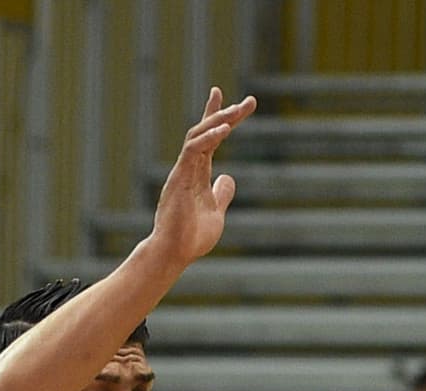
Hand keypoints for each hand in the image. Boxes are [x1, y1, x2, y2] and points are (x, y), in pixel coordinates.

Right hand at [150, 87, 256, 268]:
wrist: (174, 253)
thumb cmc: (192, 237)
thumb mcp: (216, 213)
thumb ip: (222, 194)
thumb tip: (228, 178)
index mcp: (199, 172)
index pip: (212, 139)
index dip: (224, 119)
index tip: (242, 105)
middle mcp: (190, 166)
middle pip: (207, 130)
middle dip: (226, 112)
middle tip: (251, 102)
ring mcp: (183, 170)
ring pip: (198, 134)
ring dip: (218, 120)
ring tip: (237, 112)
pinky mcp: (179, 177)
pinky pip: (193, 150)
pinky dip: (209, 137)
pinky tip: (225, 129)